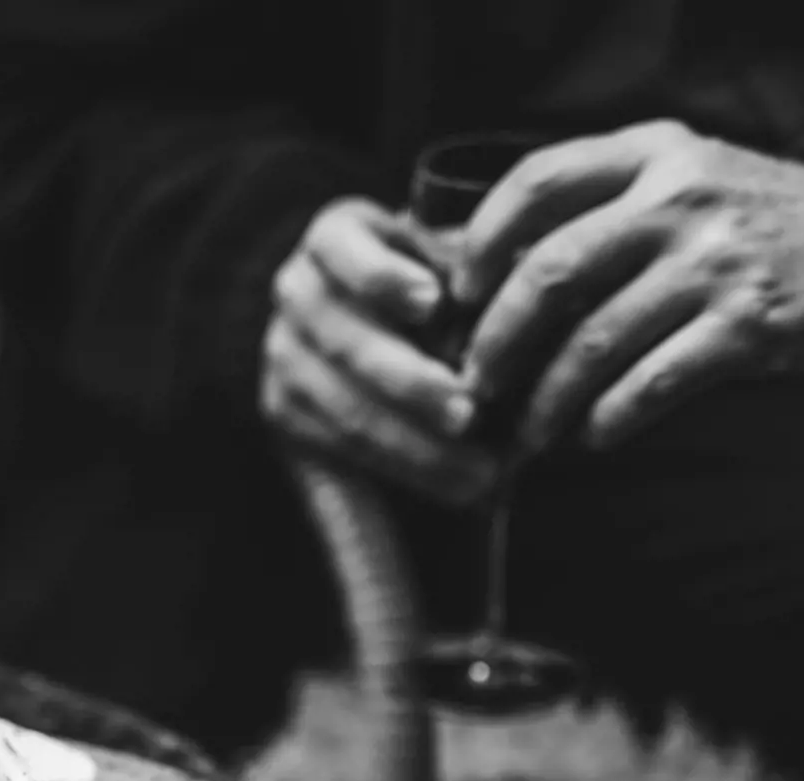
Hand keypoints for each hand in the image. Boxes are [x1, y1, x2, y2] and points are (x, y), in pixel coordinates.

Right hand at [262, 196, 502, 504]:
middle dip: (409, 383)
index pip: (340, 248)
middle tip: (468, 414)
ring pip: (342, 414)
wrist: (372, 319)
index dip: (384, 277)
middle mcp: (296, 295)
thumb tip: (519, 280)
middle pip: (345, 343)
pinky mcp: (284, 419)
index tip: (433, 302)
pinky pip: (328, 466)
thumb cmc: (440, 280)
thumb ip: (468, 267)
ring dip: (411, 450)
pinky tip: (427, 519)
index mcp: (333, 238)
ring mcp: (284, 359)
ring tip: (478, 475)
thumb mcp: (449, 254)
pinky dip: (376, 498)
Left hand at [454, 120, 803, 453]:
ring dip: (547, 399)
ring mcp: (714, 262)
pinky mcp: (749, 324)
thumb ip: (598, 203)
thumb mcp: (677, 176)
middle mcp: (678, 199)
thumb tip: (486, 271)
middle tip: (476, 386)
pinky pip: (654, 383)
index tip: (459, 295)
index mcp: (649, 154)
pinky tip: (591, 437)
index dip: (482, 242)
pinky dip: (610, 418)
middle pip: (550, 272)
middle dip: (497, 340)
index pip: (537, 181)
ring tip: (529, 432)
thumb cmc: (744, 220)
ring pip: (595, 341)